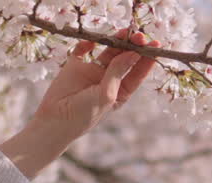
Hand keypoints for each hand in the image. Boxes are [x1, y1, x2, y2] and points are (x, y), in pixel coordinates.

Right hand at [29, 29, 161, 141]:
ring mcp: (92, 71)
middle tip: (139, 36)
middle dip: (133, 46)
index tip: (156, 46)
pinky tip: (92, 41)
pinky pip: (84, 49)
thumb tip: (133, 53)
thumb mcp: (105, 95)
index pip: (137, 72)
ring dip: (116, 41)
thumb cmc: (84, 115)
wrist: (54, 121)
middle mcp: (109, 79)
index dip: (147, 59)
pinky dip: (88, 42)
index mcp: (120, 91)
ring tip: (124, 32)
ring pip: (108, 51)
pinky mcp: (75, 65)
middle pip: (125, 58)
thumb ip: (118, 73)